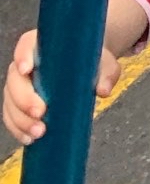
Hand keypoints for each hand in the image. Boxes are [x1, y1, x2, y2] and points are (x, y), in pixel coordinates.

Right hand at [3, 28, 120, 144]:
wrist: (90, 69)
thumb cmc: (94, 61)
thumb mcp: (105, 64)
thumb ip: (106, 74)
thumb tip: (103, 90)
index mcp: (43, 45)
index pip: (26, 45)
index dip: (22, 56)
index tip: (26, 69)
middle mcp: (27, 64)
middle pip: (15, 79)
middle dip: (24, 98)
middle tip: (40, 113)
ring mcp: (22, 85)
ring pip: (10, 101)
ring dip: (20, 119)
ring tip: (39, 133)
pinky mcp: (21, 104)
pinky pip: (13, 116)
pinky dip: (18, 128)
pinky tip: (29, 139)